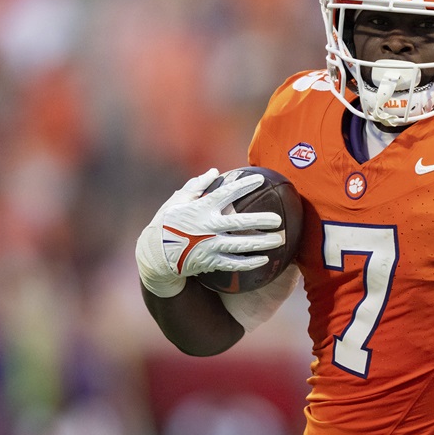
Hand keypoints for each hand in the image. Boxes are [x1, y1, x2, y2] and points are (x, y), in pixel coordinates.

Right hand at [136, 168, 282, 296]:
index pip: (226, 193)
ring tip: (279, 240)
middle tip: (278, 220)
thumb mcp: (176, 201)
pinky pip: (233, 263)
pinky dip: (249, 262)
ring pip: (240, 245)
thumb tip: (215, 171)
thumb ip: (196, 186)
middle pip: (239, 223)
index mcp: (200, 209)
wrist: (154, 255)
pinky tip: (264, 259)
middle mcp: (207, 227)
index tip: (260, 179)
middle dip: (261, 220)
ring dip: (261, 243)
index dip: (243, 185)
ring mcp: (209, 246)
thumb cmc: (166, 223)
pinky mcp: (210, 262)